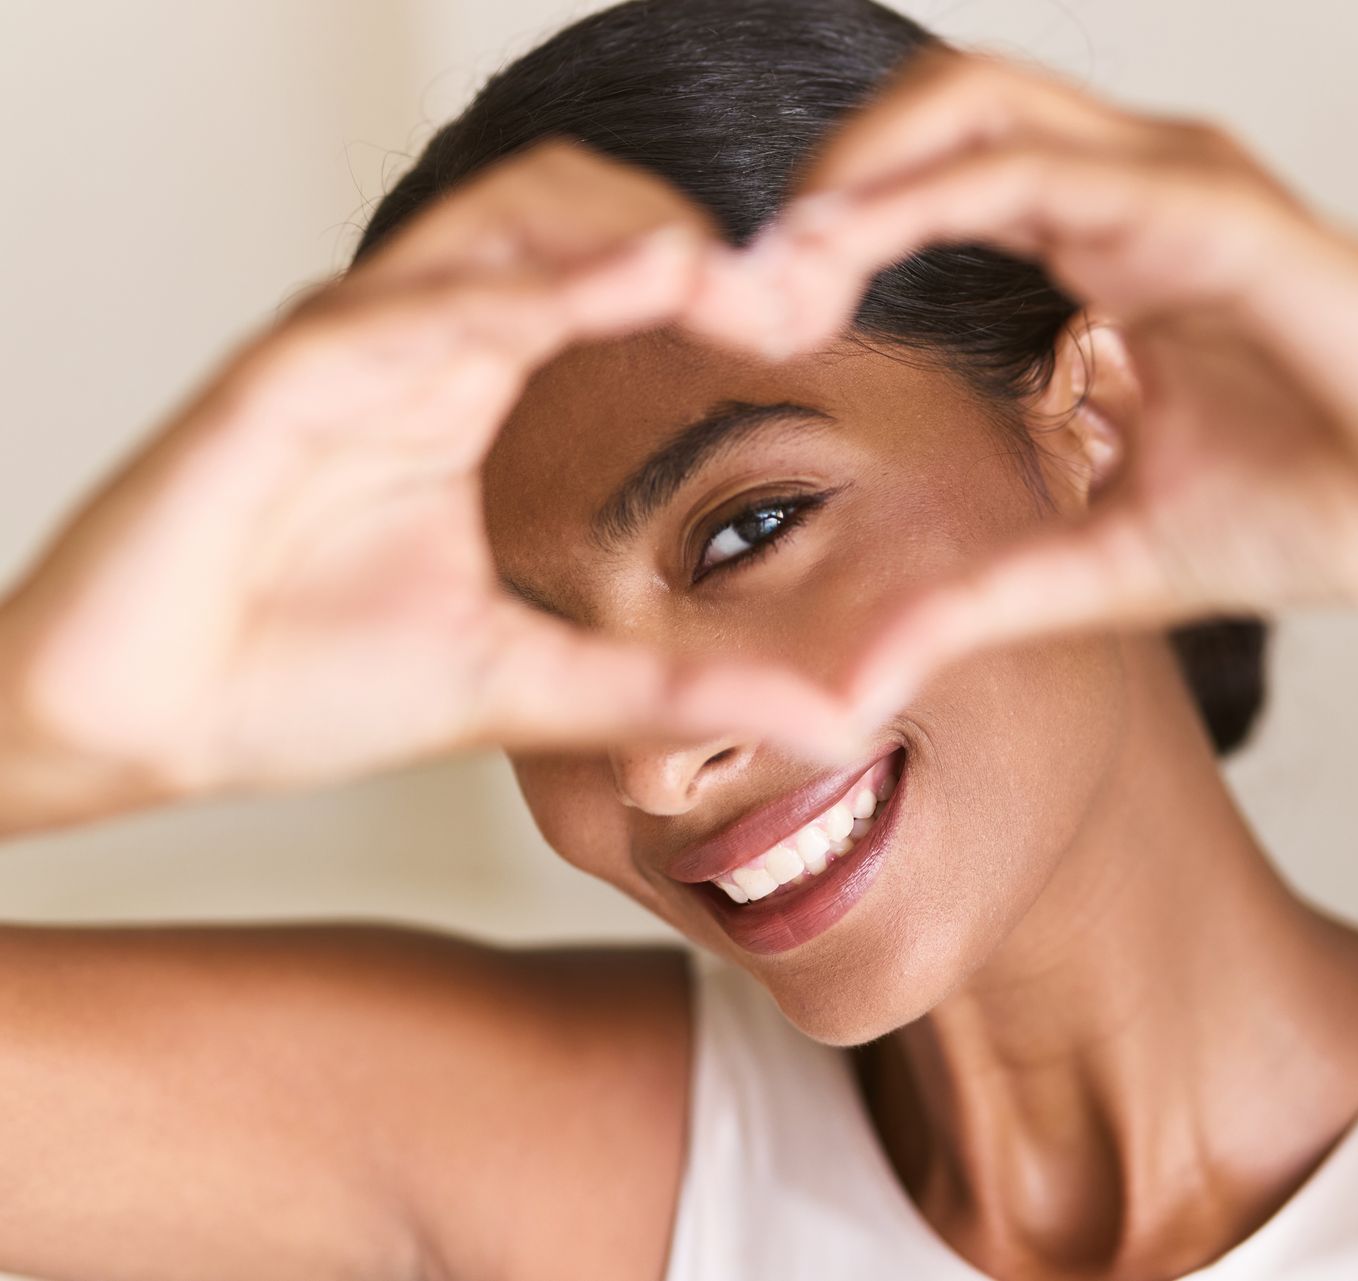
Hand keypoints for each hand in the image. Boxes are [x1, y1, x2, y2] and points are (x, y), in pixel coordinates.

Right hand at [0, 142, 849, 827]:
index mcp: (465, 383)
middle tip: (786, 300)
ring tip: (725, 279)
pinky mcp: (278, 379)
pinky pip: (408, 303)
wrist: (142, 733)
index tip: (802, 324)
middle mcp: (414, 343)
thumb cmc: (302, 688)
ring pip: (497, 217)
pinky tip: (623, 285)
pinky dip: (515, 288)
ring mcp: (346, 349)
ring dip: (621, 230)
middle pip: (567, 205)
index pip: (603, 268)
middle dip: (686, 232)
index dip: (707, 273)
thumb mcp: (527, 685)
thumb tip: (827, 723)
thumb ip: (669, 688)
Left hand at [739, 53, 1357, 715]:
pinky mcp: (1214, 212)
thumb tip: (864, 671)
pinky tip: (846, 253)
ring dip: (850, 179)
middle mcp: (1136, 196)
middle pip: (936, 117)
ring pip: (971, 108)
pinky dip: (924, 196)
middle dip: (820, 189)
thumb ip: (984, 598)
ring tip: (774, 276)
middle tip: (740, 295)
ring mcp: (1176, 188)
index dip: (834, 238)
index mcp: (1114, 255)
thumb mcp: (1111, 563)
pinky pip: (1039, 172)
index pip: (939, 188)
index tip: (755, 329)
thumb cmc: (1345, 505)